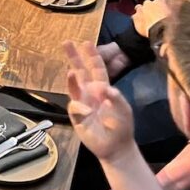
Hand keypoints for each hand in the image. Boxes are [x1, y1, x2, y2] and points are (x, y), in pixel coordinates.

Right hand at [64, 41, 134, 163]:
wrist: (115, 147)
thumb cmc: (121, 126)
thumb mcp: (123, 109)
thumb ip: (115, 97)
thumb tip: (103, 87)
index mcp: (103, 88)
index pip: (97, 68)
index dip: (92, 55)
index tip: (86, 42)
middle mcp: (90, 92)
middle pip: (80, 71)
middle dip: (74, 57)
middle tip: (66, 42)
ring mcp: (82, 103)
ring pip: (73, 86)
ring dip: (71, 79)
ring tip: (71, 72)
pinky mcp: (76, 116)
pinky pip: (74, 107)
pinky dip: (80, 107)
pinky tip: (88, 112)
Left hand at [132, 0, 170, 38]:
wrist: (159, 32)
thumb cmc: (169, 24)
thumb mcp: (175, 14)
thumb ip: (172, 8)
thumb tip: (173, 6)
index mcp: (159, 1)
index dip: (161, 4)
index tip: (163, 9)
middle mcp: (149, 3)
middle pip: (148, 3)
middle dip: (150, 8)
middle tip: (154, 16)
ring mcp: (141, 10)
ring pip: (139, 8)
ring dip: (142, 12)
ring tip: (145, 19)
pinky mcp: (135, 18)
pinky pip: (134, 17)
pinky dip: (137, 19)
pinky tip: (140, 24)